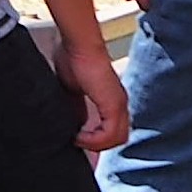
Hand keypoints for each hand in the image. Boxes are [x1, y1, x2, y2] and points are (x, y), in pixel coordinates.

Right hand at [54, 28, 130, 155]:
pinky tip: (78, 135)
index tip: (78, 140)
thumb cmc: (74, 58)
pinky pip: (109, 135)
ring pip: (116, 139)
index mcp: (111, 98)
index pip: (112, 128)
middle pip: (117, 137)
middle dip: (98, 145)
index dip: (97, 139)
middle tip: (78, 144)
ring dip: (96, 144)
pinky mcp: (114, 106)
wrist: (79, 45)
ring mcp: (119, 105)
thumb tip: (75, 124)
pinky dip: (94, 140)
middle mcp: (119, 104)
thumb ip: (76, 107)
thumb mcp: (72, 89)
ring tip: (77, 140)